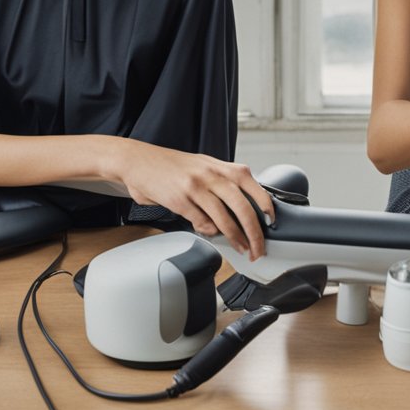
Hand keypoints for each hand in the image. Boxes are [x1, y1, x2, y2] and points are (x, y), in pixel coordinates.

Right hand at [115, 142, 274, 259]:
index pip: (253, 184)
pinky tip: (210, 233)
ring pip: (225, 219)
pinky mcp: (180, 200)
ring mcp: (196, 187)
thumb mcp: (203, 166)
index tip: (271, 221)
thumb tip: (242, 208)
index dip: (266, 205)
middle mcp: (211, 174)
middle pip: (243, 207)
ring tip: (242, 248)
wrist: (138, 161)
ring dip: (236, 238)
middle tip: (259, 247)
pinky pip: (201, 222)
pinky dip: (208, 231)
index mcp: (221, 166)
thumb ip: (223, 183)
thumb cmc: (172, 166)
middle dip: (255, 233)